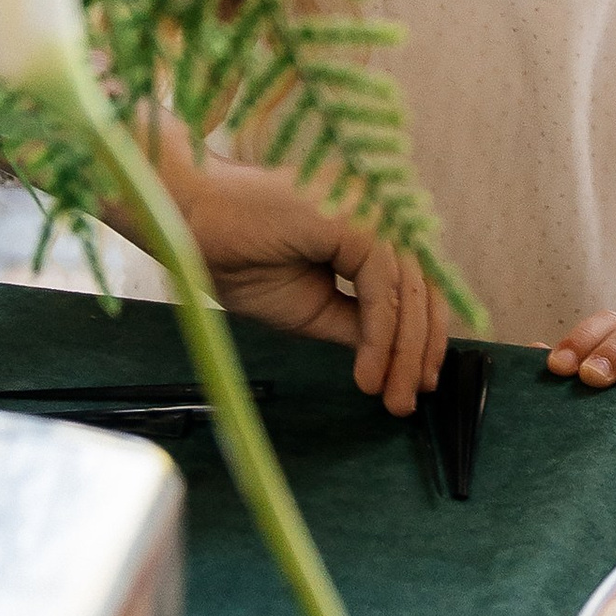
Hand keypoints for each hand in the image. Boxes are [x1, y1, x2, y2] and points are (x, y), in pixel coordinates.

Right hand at [179, 160, 454, 417]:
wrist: (192, 227)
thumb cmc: (243, 258)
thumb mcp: (314, 308)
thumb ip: (358, 324)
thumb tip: (396, 356)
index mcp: (372, 229)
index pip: (415, 285)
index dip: (423, 335)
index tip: (416, 383)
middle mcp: (381, 215)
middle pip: (421, 288)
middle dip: (419, 350)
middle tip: (408, 402)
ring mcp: (373, 213)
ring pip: (408, 292)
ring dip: (403, 352)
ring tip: (392, 398)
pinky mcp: (358, 221)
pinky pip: (382, 288)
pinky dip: (381, 337)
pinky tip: (368, 373)